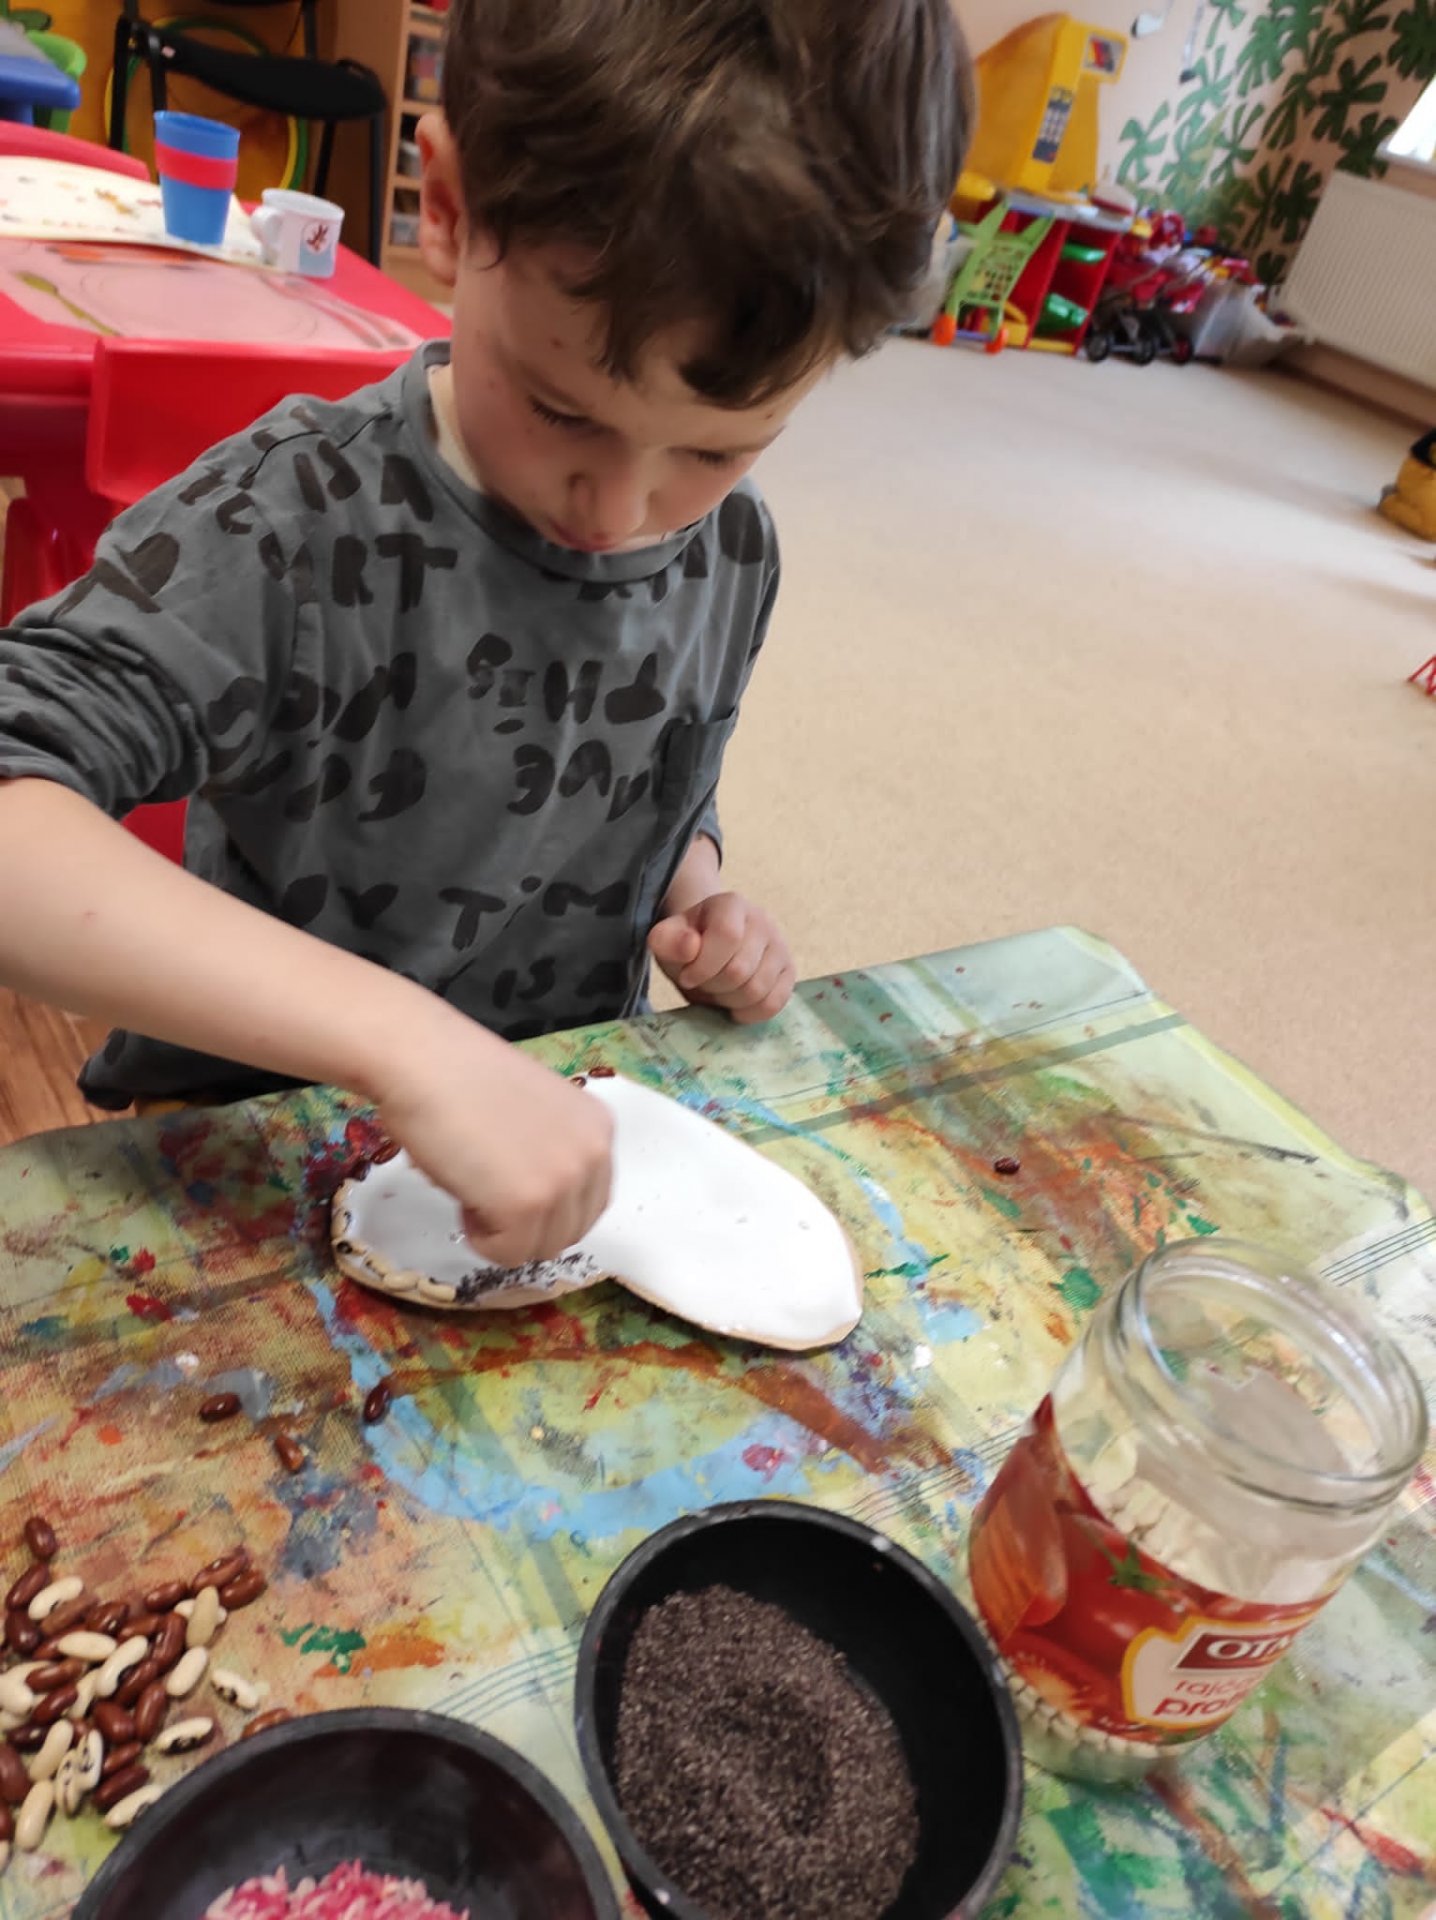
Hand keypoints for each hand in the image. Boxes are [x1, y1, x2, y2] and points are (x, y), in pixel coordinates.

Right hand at [374, 1003, 612, 1268]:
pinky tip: (464, 1194)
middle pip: (570, 1232)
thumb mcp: (534, 1116)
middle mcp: (595, 1156)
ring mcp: (565, 1182)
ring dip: (503, 1231)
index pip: (588, 1202)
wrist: (423, 1060)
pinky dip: (480, 1238)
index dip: (544, 1206)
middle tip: (485, 1186)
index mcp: (599, 1129)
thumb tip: (541, 1201)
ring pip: (541, 1248)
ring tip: (472, 1184)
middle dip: (527, 1224)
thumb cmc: (461, 1079)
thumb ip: (552, 1153)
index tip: (506, 1181)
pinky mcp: (529, 1206)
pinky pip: (508, 1255)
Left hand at [648, 891, 795, 1024]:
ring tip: (718, 990)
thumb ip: (667, 941)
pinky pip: (775, 1003)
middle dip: (713, 986)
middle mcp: (763, 920)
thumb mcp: (667, 942)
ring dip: (729, 1001)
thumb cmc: (687, 946)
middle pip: (740, 970)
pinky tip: (735, 1005)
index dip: (704, 965)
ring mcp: (780, 946)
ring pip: (757, 990)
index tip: (687, 976)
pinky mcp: (789, 971)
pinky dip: (750, 1013)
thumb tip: (690, 945)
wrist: (710, 950)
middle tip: (703, 983)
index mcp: (731, 904)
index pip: (727, 935)